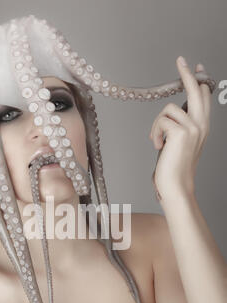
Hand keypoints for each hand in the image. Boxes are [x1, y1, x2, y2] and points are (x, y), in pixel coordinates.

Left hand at [150, 56, 210, 200]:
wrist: (176, 185)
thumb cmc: (174, 168)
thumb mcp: (180, 144)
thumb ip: (180, 127)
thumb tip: (170, 114)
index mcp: (202, 127)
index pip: (204, 98)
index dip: (199, 81)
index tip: (196, 67)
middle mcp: (201, 125)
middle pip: (196, 91)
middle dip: (187, 74)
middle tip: (181, 60)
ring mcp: (193, 127)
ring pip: (168, 109)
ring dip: (157, 124)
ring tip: (158, 141)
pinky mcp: (181, 132)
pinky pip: (161, 121)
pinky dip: (155, 133)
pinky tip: (158, 146)